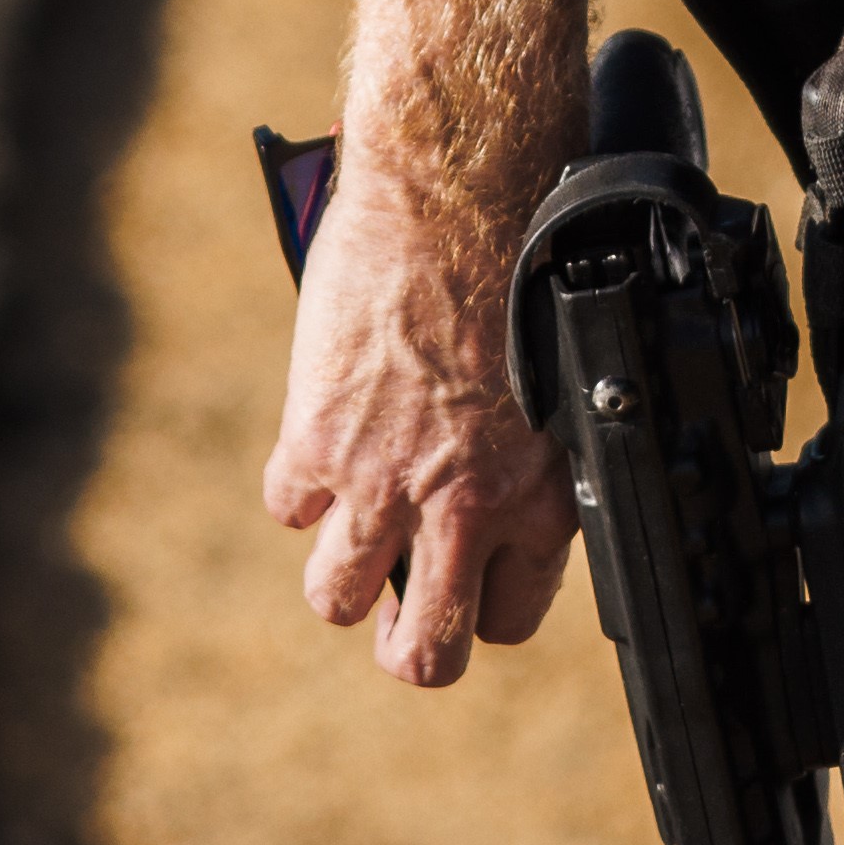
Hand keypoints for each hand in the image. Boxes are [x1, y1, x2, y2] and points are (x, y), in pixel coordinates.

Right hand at [255, 150, 574, 689]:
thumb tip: (497, 490)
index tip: (466, 576)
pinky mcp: (317, 442)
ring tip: (346, 528)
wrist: (460, 190)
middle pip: (427, 654)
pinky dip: (297, 483)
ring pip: (336, 599)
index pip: (511, 617)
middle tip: (395, 612)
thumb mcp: (555, 379)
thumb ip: (524, 454)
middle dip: (405, 645)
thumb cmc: (525, 262)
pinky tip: (321, 436)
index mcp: (544, 496)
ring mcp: (385, 483)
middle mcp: (467, 507)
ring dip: (338, 574)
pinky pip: (289, 508)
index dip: (481, 601)